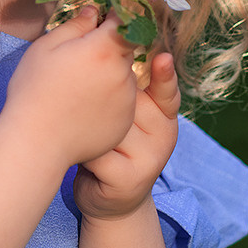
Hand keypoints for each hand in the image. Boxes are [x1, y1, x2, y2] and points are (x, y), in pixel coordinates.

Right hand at [1, 6, 138, 170]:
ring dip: (108, 76)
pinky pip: (121, 103)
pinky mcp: (124, 122)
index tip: (101, 21)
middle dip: (108, 50)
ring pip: (123, 77)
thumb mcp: (46, 47)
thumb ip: (76, 25)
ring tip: (78, 89)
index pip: (124, 22)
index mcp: (105, 50)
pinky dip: (108, 101)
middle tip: (81, 60)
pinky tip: (83, 108)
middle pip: (124, 51)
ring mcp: (127, 100)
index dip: (113, 18)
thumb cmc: (34, 89)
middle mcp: (122, 73)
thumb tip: (94, 13)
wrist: (36, 141)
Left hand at [73, 51, 179, 220]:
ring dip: (87, 130)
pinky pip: (98, 152)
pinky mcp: (130, 179)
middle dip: (100, 105)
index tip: (163, 57)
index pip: (166, 90)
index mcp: (164, 115)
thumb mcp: (125, 117)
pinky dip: (83, 152)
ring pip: (110, 127)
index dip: (164, 74)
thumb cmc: (112, 147)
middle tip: (87, 118)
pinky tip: (81, 159)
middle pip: (127, 104)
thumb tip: (111, 47)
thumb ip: (126, 91)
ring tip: (83, 139)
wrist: (110, 201)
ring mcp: (150, 159)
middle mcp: (164, 135)